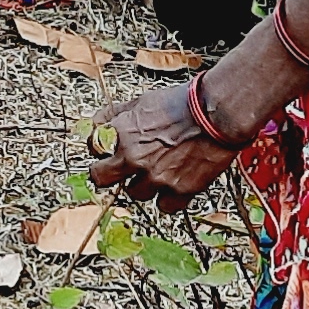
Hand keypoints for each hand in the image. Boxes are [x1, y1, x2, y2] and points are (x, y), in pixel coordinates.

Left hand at [85, 83, 240, 205]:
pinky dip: (167, 200)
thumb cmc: (183, 104)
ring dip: (141, 185)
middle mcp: (134, 158)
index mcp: (122, 133)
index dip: (99, 149)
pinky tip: (172, 187)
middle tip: (118, 171)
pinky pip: (164, 206)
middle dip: (108, 174)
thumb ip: (115, 114)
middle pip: (102, 179)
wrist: (216, 114)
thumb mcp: (141, 101)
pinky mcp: (180, 190)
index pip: (92, 148)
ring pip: (135, 194)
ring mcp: (156, 177)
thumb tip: (98, 122)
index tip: (106, 151)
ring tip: (155, 172)